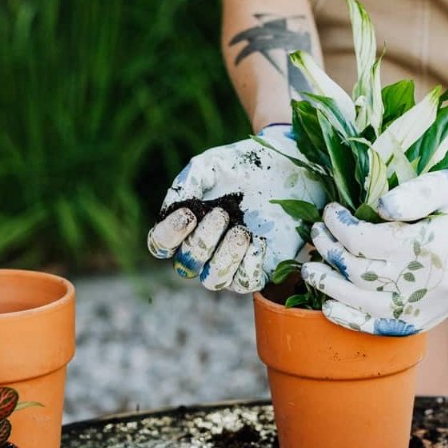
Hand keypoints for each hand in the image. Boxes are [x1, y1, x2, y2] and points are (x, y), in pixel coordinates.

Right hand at [147, 124, 324, 291]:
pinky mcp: (260, 268)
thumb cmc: (244, 166)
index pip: (161, 245)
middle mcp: (204, 251)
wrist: (287, 167)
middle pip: (187, 265)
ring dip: (225, 257)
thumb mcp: (212, 165)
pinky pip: (246, 283)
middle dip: (202, 241)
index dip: (169, 235)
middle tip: (222, 214)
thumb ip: (188, 181)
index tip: (188, 214)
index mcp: (186, 226)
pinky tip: (259, 240)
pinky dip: (250, 265)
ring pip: (214, 281)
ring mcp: (231, 262)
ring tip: (242, 231)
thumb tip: (171, 207)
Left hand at [301, 146, 447, 334]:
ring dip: (331, 287)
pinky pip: (387, 327)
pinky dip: (355, 321)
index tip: (330, 211)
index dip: (339, 225)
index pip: (365, 240)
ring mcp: (431, 304)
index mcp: (430, 245)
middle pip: (359, 272)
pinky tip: (331, 309)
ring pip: (366, 303)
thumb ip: (413, 193)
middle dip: (329, 252)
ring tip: (310, 270)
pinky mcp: (432, 316)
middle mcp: (429, 281)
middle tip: (315, 234)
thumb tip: (376, 207)